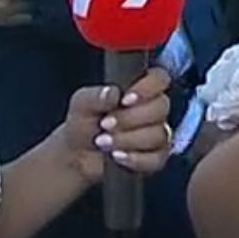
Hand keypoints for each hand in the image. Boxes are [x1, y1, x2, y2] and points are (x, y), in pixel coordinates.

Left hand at [61, 67, 175, 181]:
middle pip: (161, 107)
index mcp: (139, 89)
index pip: (160, 79)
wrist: (77, 154)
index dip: (147, 88)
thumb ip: (95, 96)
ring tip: (103, 142)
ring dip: (128, 139)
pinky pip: (157, 158)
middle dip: (130, 118)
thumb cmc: (84, 122)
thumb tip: (113, 93)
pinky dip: (136, 158)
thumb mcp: (82, 104)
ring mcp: (157, 134)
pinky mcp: (155, 157)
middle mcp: (152, 109)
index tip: (125, 100)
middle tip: (105, 124)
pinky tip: (116, 155)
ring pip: (159, 134)